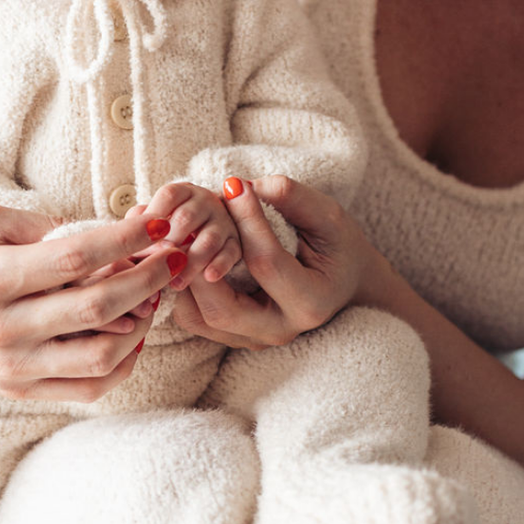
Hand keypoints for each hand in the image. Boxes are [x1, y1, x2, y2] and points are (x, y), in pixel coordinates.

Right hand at [0, 205, 183, 401]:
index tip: (156, 224)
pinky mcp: (20, 391)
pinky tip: (134, 335)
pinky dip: (123, 364)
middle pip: (100, 307)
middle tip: (174, 257)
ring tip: (155, 295)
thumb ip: (41, 226)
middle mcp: (4, 329)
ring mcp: (14, 367)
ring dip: (143, 322)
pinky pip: (89, 388)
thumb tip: (102, 229)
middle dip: (150, 279)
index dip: (127, 241)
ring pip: (103, 354)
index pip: (77, 258)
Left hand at [138, 181, 241, 289]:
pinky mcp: (235, 243)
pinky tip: (208, 277)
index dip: (156, 214)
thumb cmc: (169, 230)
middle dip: (171, 240)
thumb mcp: (155, 221)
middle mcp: (206, 202)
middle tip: (156, 261)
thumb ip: (141, 222)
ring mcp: (223, 222)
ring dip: (192, 260)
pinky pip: (230, 253)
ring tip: (176, 283)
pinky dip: (219, 265)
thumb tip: (132, 227)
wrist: (202, 236)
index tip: (143, 238)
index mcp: (183, 192)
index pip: (169, 195)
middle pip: (187, 217)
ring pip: (209, 238)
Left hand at [171, 176, 379, 348]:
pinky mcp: (234, 337)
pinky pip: (194, 319)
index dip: (246, 221)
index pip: (266, 262)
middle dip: (199, 263)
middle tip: (191, 220)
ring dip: (182, 279)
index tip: (232, 184)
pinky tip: (184, 256)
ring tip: (180, 238)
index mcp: (310, 303)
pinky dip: (182, 289)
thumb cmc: (338, 245)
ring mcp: (254, 340)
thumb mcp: (328, 216)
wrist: (344, 281)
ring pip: (198, 319)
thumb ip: (292, 198)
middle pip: (222, 309)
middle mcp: (280, 330)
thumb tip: (242, 186)